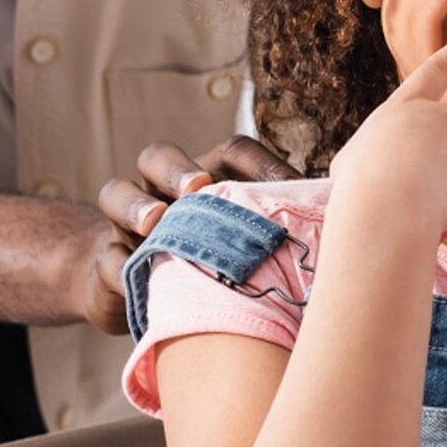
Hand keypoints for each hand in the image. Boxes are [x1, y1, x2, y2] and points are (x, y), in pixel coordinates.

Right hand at [72, 135, 304, 335]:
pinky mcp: (107, 265)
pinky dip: (119, 266)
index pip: (232, 151)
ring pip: (117, 192)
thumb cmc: (214, 266)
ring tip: (156, 222)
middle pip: (161, 157)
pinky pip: (106, 259)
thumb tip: (340, 230)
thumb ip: (280, 233)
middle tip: (198, 188)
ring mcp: (128, 225)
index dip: (260, 163)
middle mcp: (164, 191)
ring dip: (136, 204)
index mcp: (209, 179)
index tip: (290, 188)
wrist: (139, 294)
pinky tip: (134, 276)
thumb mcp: (247, 247)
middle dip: (180, 168)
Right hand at [326, 34, 446, 245]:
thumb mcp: (353, 166)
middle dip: (438, 185)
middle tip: (412, 209)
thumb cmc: (358, 192)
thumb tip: (396, 180)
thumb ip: (376, 160)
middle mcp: (438, 115)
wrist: (382, 205)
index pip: (433, 74)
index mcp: (401, 109)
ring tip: (422, 220)